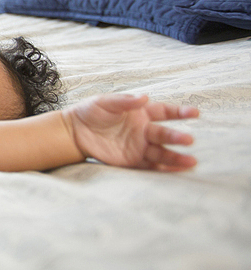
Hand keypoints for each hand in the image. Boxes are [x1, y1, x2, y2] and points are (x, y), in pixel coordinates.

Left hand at [64, 94, 197, 170]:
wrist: (74, 131)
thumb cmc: (91, 112)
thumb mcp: (105, 102)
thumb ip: (124, 101)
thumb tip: (144, 97)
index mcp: (141, 113)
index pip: (164, 112)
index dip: (179, 112)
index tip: (194, 112)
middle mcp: (144, 130)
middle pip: (164, 134)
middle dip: (177, 137)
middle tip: (189, 140)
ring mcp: (139, 146)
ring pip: (161, 152)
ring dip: (176, 157)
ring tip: (192, 162)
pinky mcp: (132, 160)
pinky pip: (151, 166)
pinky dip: (165, 169)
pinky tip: (179, 171)